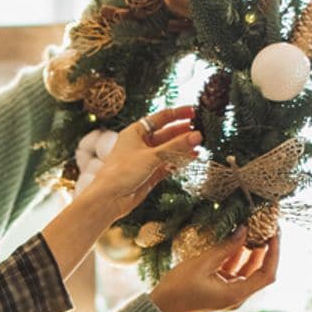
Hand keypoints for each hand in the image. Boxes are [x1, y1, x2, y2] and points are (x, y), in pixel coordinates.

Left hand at [79, 106, 200, 221]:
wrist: (109, 199)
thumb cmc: (122, 172)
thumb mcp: (151, 156)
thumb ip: (175, 146)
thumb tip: (198, 136)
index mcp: (135, 132)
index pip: (160, 118)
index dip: (178, 114)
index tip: (195, 112)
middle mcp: (140, 144)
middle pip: (167, 134)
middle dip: (184, 132)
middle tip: (202, 131)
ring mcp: (146, 159)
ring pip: (169, 150)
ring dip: (183, 148)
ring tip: (201, 145)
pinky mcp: (150, 174)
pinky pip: (168, 164)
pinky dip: (179, 161)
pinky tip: (193, 158)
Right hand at [150, 228, 279, 311]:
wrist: (160, 307)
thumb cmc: (177, 288)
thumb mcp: (201, 264)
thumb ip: (225, 247)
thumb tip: (243, 230)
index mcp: (236, 294)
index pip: (267, 274)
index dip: (274, 252)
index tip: (274, 232)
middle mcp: (237, 296)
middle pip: (260, 271)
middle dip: (264, 249)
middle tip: (264, 227)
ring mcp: (229, 293)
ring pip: (248, 270)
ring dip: (250, 251)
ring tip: (250, 229)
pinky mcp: (220, 289)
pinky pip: (234, 271)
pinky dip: (236, 256)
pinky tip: (234, 240)